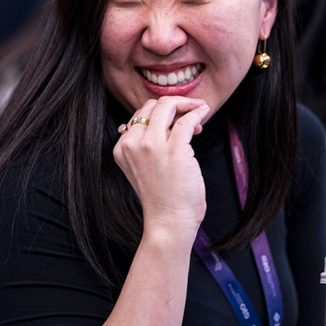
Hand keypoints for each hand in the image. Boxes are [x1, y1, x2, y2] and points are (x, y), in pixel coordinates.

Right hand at [112, 97, 209, 238]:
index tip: (177, 123)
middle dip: (175, 104)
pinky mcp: (174, 149)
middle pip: (153, 105)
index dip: (161, 114)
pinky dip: (197, 112)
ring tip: (200, 111)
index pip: (140, 115)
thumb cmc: (162, 198)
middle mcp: (133, 143)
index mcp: (122, 148)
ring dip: (187, 103)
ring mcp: (152, 146)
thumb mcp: (143, 168)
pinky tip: (203, 113)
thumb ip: (147, 145)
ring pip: (167, 105)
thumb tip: (169, 121)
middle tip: (191, 112)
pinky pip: (187, 119)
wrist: (169, 222)